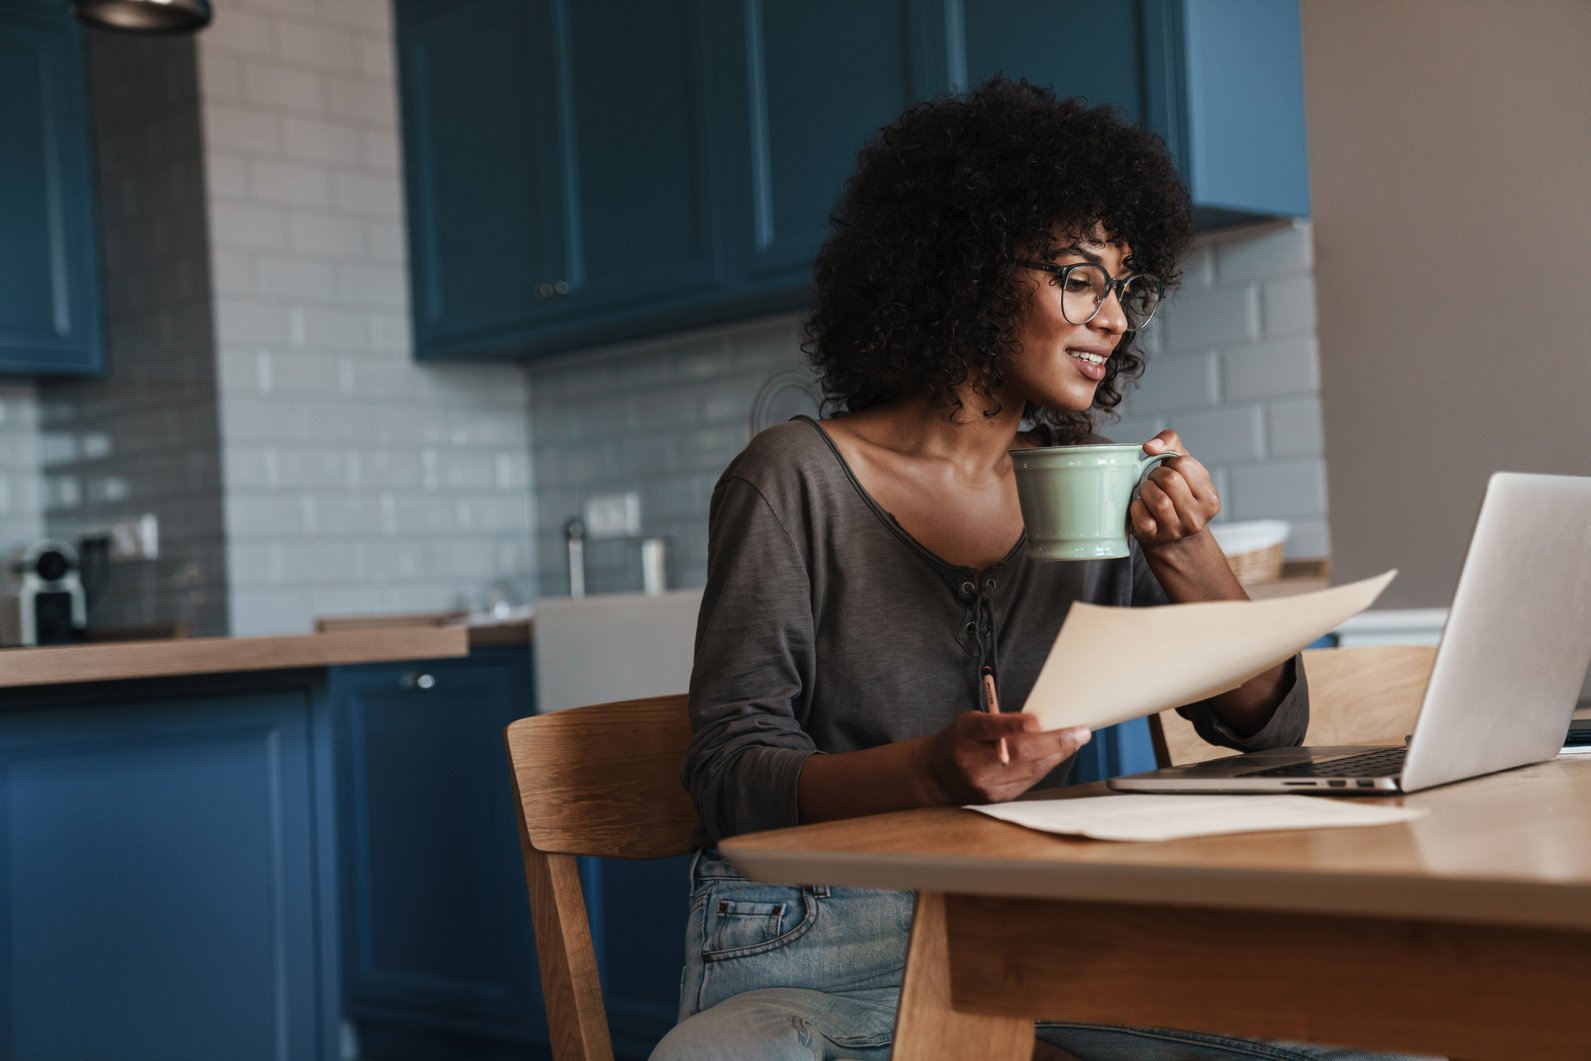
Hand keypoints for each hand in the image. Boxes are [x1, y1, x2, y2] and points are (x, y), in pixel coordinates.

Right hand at [921, 711, 1090, 804]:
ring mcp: (985, 785)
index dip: (1013, 724)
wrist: (934, 777)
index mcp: (965, 735)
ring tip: (1076, 740)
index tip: (1037, 721)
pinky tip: (1057, 755)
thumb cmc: (958, 742)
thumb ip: (999, 721)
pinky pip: (1028, 782)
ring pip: (1029, 770)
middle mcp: (973, 762)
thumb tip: (1038, 723)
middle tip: (1080, 732)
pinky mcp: (996, 798)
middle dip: (1055, 742)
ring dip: (1057, 754)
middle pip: (1019, 753)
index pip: (990, 728)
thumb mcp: (970, 722)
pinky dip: (1045, 767)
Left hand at [1131, 429, 1220, 548]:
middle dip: (1156, 475)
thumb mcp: (1182, 466)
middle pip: (1170, 480)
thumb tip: (1149, 446)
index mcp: (1210, 498)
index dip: (1171, 463)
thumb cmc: (1177, 493)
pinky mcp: (1154, 537)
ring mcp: (1176, 530)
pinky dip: (1136, 507)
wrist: (1172, 537)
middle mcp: (1197, 517)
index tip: (1171, 472)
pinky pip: (1141, 516)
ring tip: (1148, 493)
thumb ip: (1170, 442)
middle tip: (1155, 482)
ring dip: (1146, 490)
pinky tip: (1142, 507)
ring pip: (1158, 500)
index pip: (1184, 464)